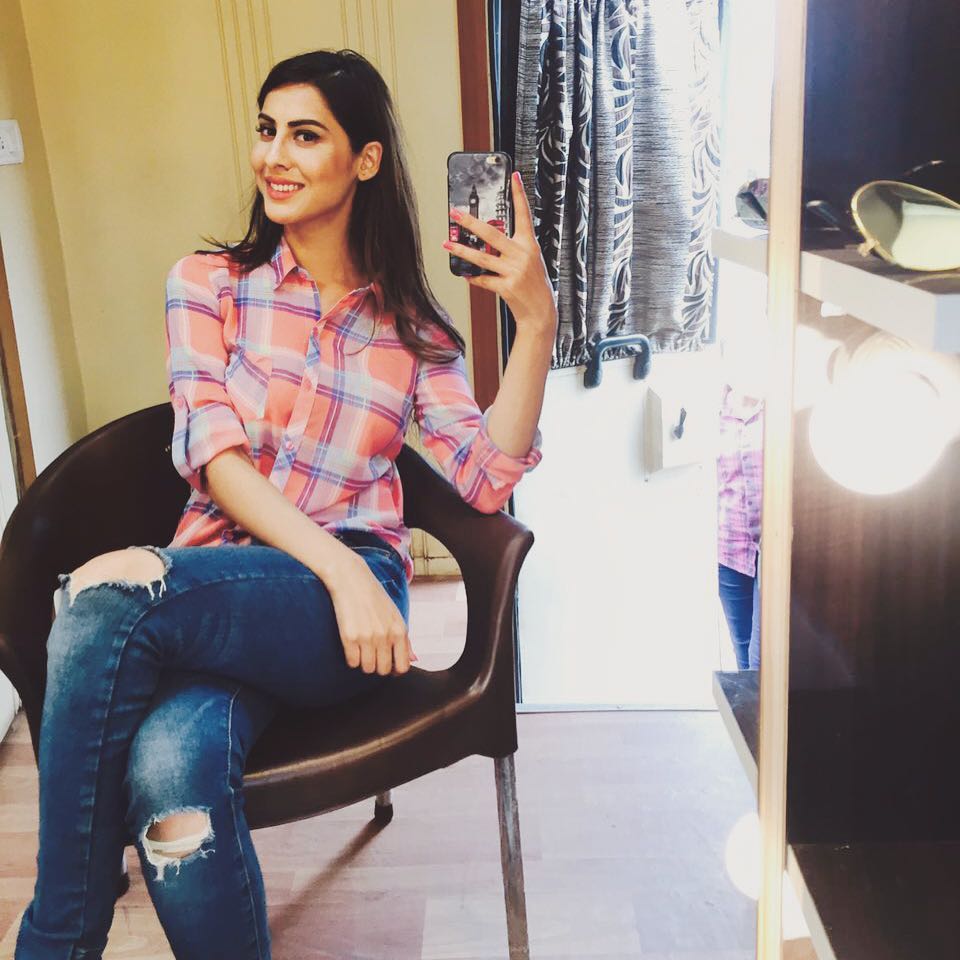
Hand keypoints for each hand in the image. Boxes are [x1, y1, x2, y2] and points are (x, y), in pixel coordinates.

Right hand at [325, 552, 417, 675]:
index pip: (403, 666)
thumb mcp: (395, 615)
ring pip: (367, 668)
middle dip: (378, 665)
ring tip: (362, 648)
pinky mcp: (349, 637)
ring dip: (364, 662)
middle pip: (384, 670)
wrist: (351, 579)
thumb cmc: (373, 597)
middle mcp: (385, 636)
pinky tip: (352, 645)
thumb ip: (405, 639)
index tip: (388, 662)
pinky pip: (352, 662)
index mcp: (400, 630)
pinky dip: (351, 657)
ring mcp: (367, 637)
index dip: (395, 669)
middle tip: (372, 653)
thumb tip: (414, 659)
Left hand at [444, 171, 558, 338]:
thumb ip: (512, 249)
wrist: (541, 312)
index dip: (519, 194)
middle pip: (491, 234)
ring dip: (461, 250)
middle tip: (455, 213)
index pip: (524, 214)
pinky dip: (472, 277)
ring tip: (446, 244)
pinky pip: (483, 279)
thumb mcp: (530, 261)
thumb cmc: (534, 284)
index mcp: (530, 245)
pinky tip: (463, 273)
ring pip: (481, 257)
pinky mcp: (506, 287)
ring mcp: (514, 271)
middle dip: (470, 223)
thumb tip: (486, 239)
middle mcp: (522, 255)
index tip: (513, 176)